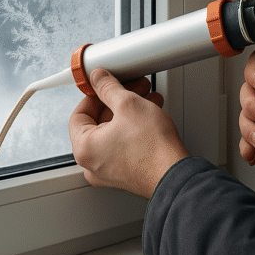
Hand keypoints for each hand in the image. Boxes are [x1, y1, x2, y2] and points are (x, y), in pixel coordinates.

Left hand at [68, 69, 188, 198]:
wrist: (175, 174)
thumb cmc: (152, 148)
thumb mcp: (128, 104)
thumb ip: (108, 87)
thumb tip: (99, 79)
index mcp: (84, 149)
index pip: (79, 114)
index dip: (94, 95)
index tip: (105, 86)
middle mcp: (93, 164)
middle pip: (98, 123)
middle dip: (118, 101)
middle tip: (131, 88)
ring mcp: (109, 172)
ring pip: (114, 133)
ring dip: (129, 112)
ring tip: (147, 99)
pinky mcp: (126, 174)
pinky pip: (123, 145)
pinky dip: (134, 129)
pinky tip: (150, 115)